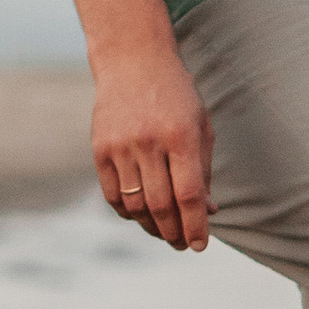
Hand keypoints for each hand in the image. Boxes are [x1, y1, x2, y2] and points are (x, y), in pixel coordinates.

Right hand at [91, 38, 213, 250]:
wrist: (133, 62)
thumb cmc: (176, 99)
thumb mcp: (201, 128)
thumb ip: (204, 171)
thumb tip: (209, 212)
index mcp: (181, 136)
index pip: (189, 195)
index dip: (195, 226)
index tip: (200, 246)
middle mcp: (149, 142)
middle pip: (161, 206)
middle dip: (174, 233)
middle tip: (182, 245)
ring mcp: (120, 146)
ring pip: (135, 205)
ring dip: (151, 227)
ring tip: (164, 233)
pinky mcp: (100, 149)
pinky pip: (112, 195)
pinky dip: (127, 213)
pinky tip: (140, 216)